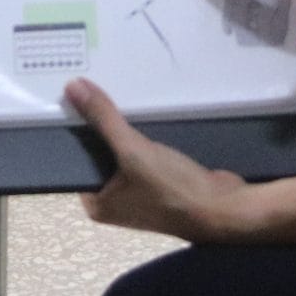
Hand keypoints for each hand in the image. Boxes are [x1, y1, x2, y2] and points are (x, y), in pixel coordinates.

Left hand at [65, 79, 248, 240]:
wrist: (223, 209)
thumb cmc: (172, 189)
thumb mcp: (133, 151)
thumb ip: (103, 119)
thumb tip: (72, 88)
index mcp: (96, 204)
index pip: (76, 160)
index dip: (76, 129)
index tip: (73, 96)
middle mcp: (113, 202)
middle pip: (99, 155)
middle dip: (101, 127)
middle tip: (94, 87)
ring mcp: (138, 194)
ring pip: (123, 153)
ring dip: (123, 131)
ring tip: (114, 94)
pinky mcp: (160, 184)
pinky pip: (143, 155)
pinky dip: (142, 138)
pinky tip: (143, 115)